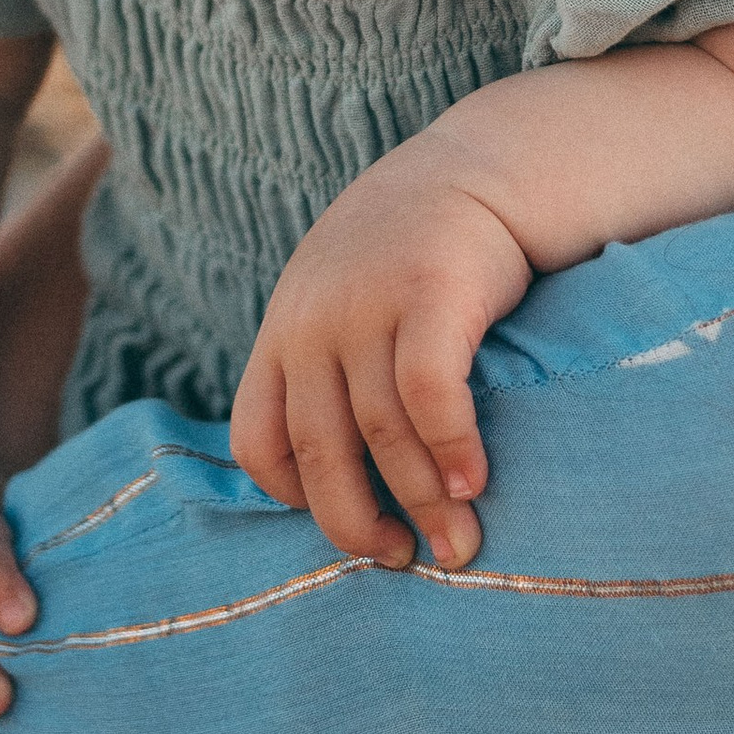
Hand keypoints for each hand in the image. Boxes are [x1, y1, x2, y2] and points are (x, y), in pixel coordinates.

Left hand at [230, 157, 529, 569]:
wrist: (474, 171)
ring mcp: (368, 306)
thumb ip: (327, 373)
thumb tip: (340, 481)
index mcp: (282, 333)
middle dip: (358, 524)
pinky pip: (429, 394)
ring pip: (380, 432)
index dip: (295, 499)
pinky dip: (451, 448)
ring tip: (458, 543)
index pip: (256, 440)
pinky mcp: (430, 294)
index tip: (351, 525)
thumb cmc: (411, 259)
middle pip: (318, 451)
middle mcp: (312, 323)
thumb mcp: (341, 305)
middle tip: (402, 562)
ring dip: (423, 501)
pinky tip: (476, 482)